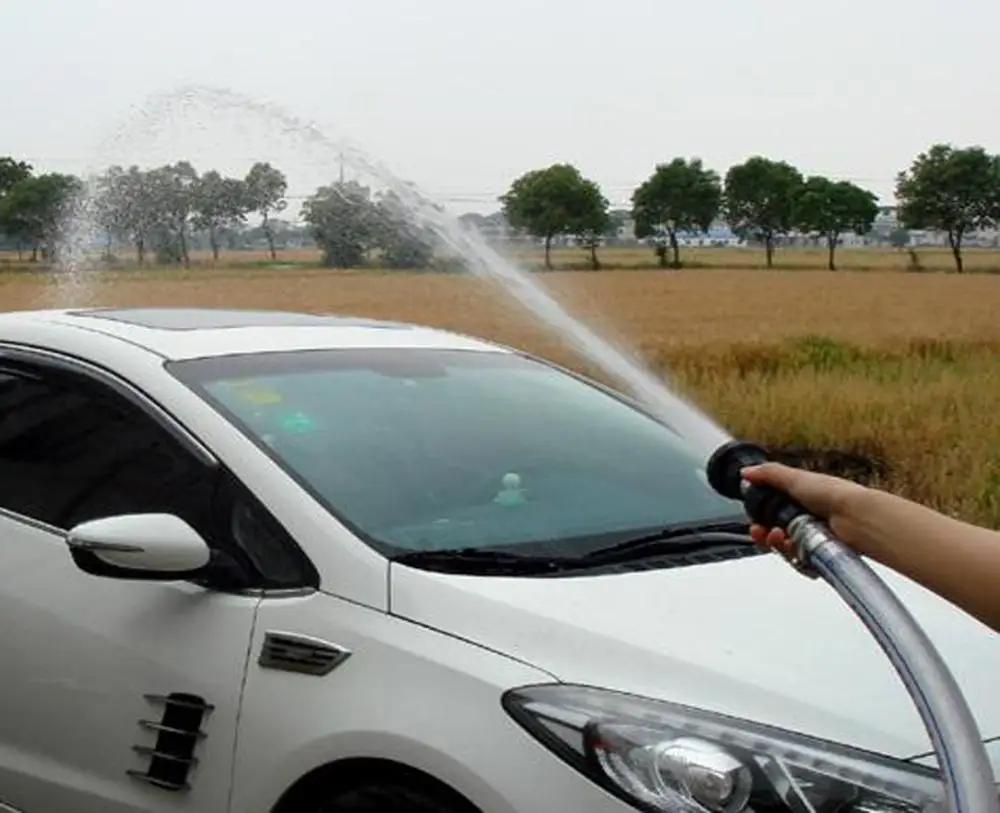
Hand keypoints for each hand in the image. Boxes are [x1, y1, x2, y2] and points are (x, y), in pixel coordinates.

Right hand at [739, 462, 869, 559]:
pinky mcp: (820, 556)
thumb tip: (746, 472)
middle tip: (762, 532)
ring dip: (777, 545)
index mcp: (799, 500)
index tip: (754, 521)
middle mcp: (805, 520)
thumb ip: (769, 474)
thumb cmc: (833, 494)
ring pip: (785, 550)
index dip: (759, 518)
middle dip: (764, 534)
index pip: (770, 514)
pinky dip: (794, 559)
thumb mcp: (795, 478)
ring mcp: (812, 539)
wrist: (855, 517)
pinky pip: (799, 564)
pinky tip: (795, 549)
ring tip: (781, 537)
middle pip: (774, 534)